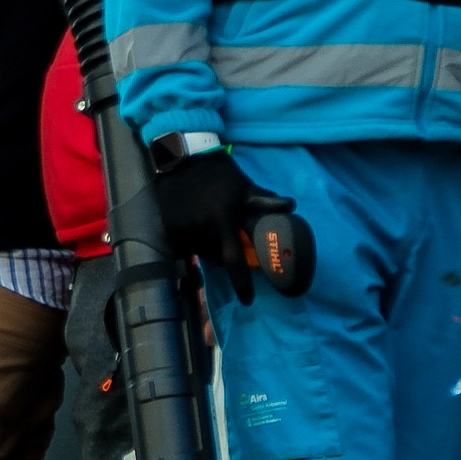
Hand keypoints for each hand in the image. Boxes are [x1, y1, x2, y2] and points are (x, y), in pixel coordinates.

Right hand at [151, 141, 284, 304]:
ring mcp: (181, 230)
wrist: (181, 159)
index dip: (241, 283)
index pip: (233, 260)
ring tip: (214, 234)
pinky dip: (195, 243)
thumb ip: (265, 201)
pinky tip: (198, 227)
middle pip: (216, 259)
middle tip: (230, 246)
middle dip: (226, 257)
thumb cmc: (219, 174)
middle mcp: (199, 230)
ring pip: (201, 253)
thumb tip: (291, 207)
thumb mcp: (244, 186)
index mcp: (221, 221)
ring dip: (210, 250)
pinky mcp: (168, 229)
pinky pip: (186, 246)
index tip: (247, 300)